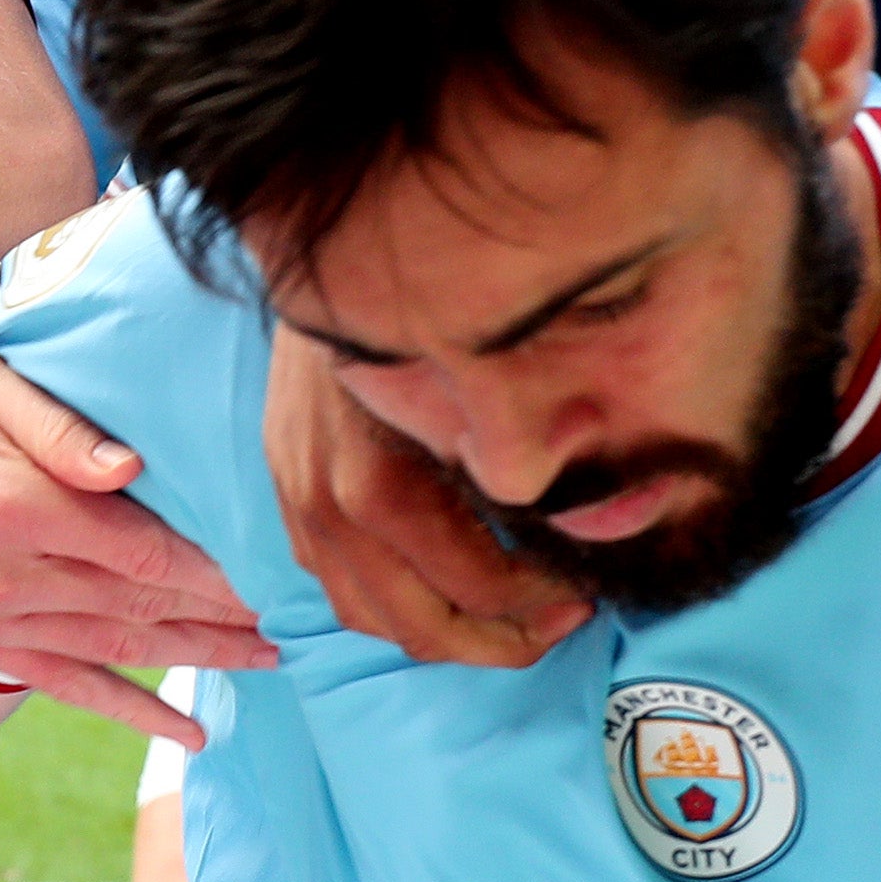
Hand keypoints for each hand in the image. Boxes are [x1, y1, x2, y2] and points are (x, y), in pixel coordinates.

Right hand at [0, 359, 263, 745]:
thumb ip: (57, 425)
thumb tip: (131, 468)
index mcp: (18, 504)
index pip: (145, 545)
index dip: (218, 561)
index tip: (281, 564)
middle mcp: (8, 576)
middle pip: (143, 602)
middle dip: (227, 611)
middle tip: (304, 614)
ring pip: (117, 650)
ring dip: (198, 660)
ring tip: (269, 660)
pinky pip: (68, 689)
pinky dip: (133, 714)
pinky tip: (189, 733)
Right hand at [261, 326, 585, 666]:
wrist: (326, 241)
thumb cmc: (418, 307)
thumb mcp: (479, 378)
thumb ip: (522, 455)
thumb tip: (594, 517)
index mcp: (376, 487)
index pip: (472, 590)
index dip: (541, 604)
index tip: (585, 589)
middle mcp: (328, 507)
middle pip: (420, 628)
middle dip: (500, 640)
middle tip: (560, 618)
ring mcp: (298, 503)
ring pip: (370, 618)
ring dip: (445, 630)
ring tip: (506, 612)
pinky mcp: (286, 492)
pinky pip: (336, 583)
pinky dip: (393, 600)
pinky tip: (441, 577)